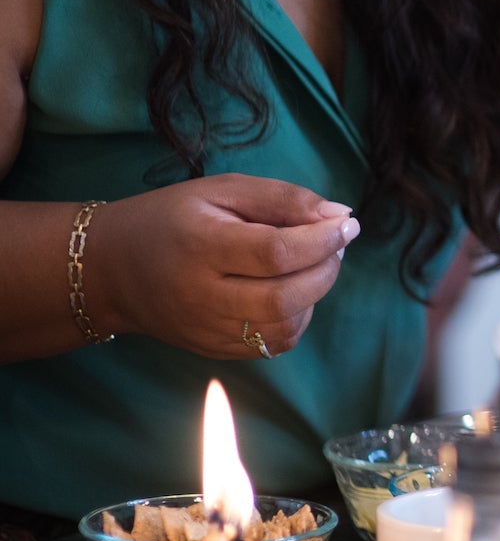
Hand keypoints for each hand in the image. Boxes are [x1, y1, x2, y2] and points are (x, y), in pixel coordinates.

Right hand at [90, 173, 358, 359]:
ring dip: (315, 295)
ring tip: (314, 264)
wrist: (111, 269)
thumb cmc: (172, 218)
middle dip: (326, 270)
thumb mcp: (223, 191)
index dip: (323, 240)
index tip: (348, 224)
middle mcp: (201, 297)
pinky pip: (271, 344)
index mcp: (201, 247)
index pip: (277, 253)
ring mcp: (205, 330)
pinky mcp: (212, 350)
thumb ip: (283, 199)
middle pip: (284, 298)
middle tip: (335, 244)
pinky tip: (291, 291)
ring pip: (283, 327)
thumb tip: (340, 215)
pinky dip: (296, 318)